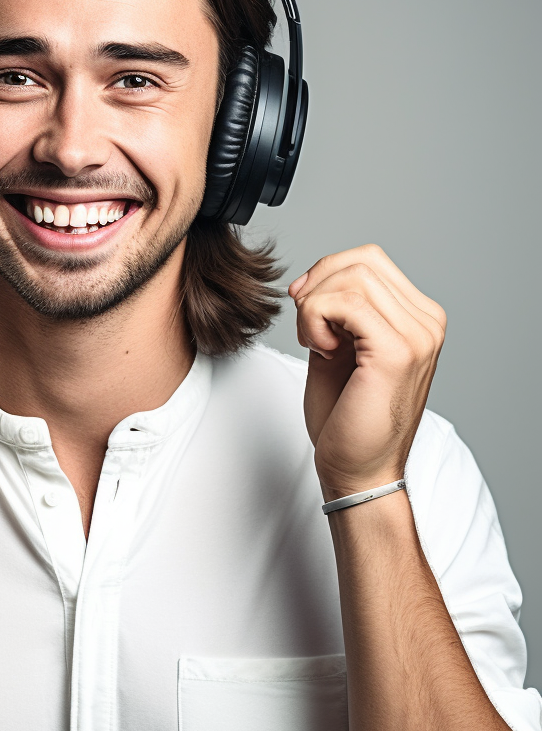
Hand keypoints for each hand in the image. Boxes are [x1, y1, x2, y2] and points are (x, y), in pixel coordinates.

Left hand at [288, 245, 445, 498]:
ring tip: (315, 343)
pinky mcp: (398, 352)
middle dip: (317, 285)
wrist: (358, 470)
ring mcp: (418, 336)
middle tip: (305, 326)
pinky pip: (346, 302)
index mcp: (418, 318)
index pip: (370, 259)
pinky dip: (317, 318)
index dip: (326, 272)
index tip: (302, 305)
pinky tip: (320, 349)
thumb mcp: (338, 348)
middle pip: (362, 261)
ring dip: (315, 305)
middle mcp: (427, 323)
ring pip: (353, 277)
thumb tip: (311, 279)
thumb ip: (335, 310)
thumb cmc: (346, 417)